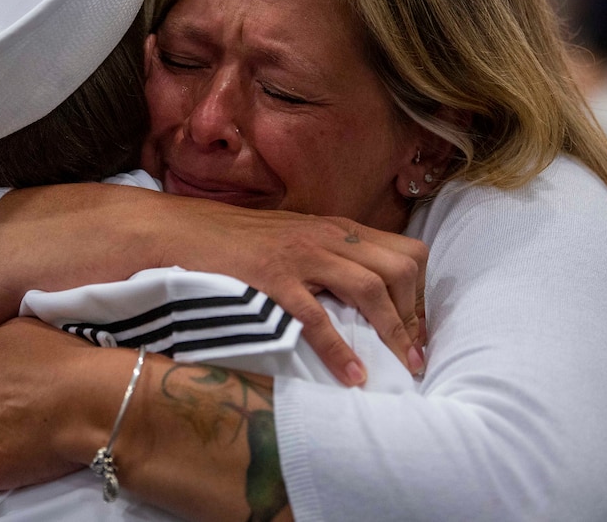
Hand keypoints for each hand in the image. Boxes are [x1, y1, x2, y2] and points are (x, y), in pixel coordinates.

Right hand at [158, 198, 426, 381]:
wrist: (186, 231)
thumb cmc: (240, 243)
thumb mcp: (297, 240)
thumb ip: (331, 257)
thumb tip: (367, 295)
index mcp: (337, 229)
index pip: (405, 253)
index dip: (420, 294)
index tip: (418, 332)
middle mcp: (328, 237)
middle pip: (400, 269)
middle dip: (415, 315)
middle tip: (415, 354)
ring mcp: (301, 257)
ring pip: (370, 288)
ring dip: (394, 332)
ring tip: (405, 367)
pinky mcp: (273, 280)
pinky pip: (318, 317)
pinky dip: (341, 349)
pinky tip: (353, 375)